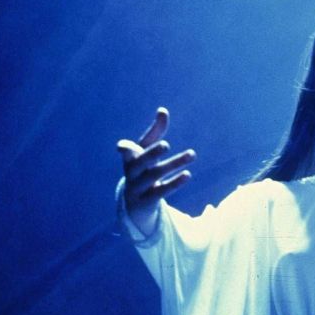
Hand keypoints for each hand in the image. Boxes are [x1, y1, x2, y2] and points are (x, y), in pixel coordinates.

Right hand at [116, 107, 195, 233]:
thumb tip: (162, 110)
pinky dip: (174, 183)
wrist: (134, 204)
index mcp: (130, 159)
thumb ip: (154, 132)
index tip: (122, 146)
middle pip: (140, 163)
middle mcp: (131, 174)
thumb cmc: (142, 170)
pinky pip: (161, 192)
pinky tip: (188, 174)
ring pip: (155, 175)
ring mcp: (138, 189)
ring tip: (192, 154)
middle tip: (166, 144)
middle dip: (152, 153)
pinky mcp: (147, 202)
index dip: (125, 149)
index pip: (127, 152)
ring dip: (174, 164)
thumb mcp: (146, 152)